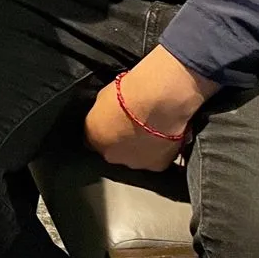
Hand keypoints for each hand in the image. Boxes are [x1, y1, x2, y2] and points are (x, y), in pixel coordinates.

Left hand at [84, 47, 217, 171]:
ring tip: (151, 129)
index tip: (112, 122)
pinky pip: (156, 158)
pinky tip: (165, 135)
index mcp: (94, 136)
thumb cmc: (130, 92)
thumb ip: (104, 112)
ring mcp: (134, 163)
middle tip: (133, 124)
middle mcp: (111, 154)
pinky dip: (159, 150)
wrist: (159, 101)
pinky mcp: (156, 166)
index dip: (103, 130)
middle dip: (121, 140)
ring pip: (135, 157)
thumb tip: (108, 114)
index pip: (93, 138)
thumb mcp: (104, 96)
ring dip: (140, 147)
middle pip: (114, 150)